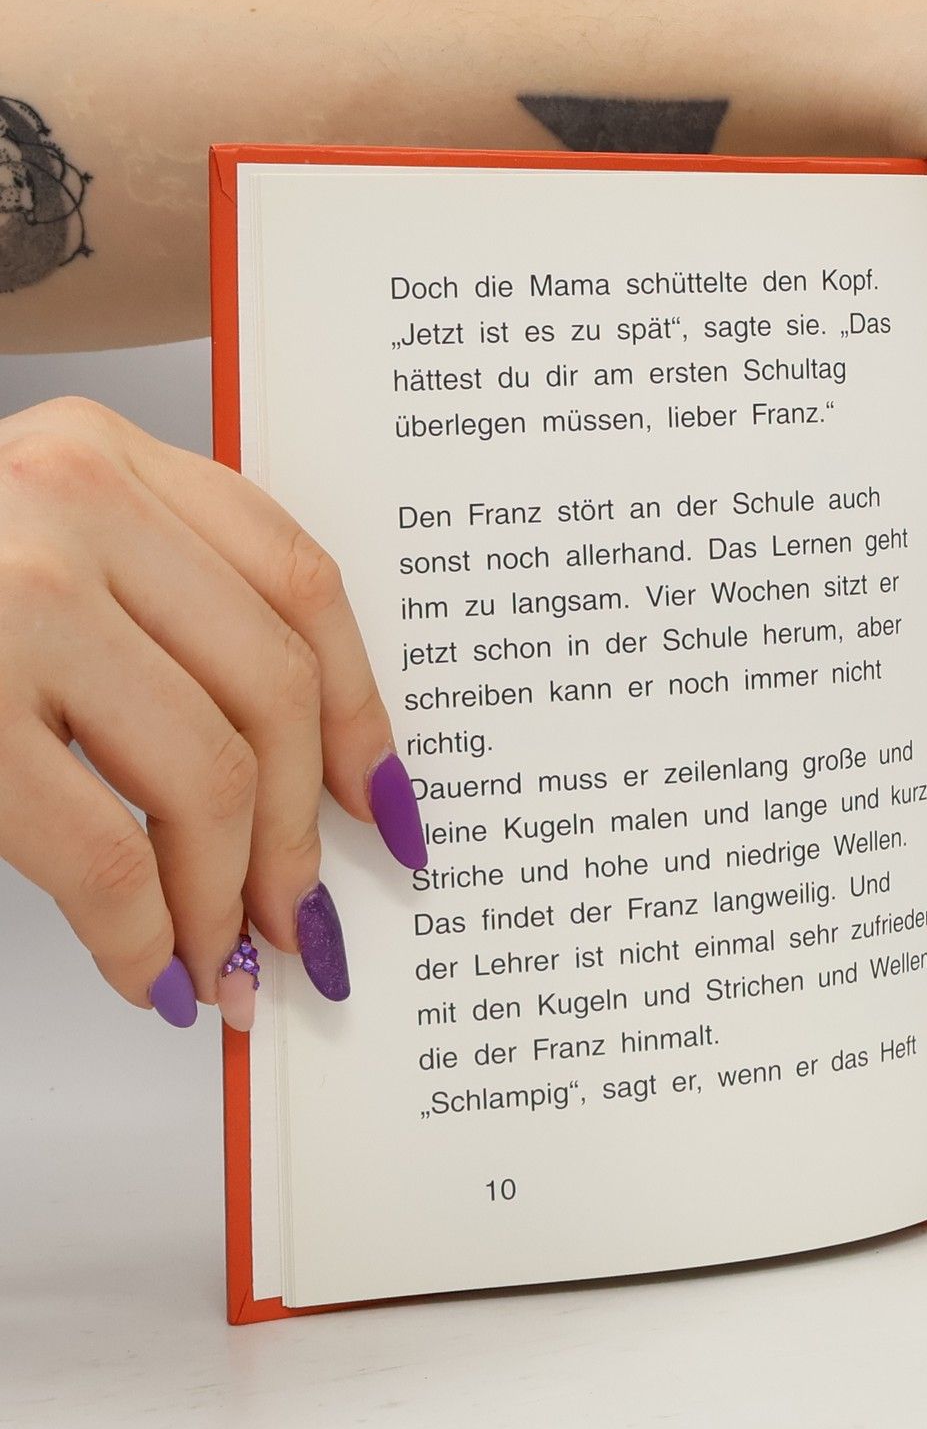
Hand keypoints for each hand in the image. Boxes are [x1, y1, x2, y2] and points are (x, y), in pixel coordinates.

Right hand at [0, 397, 420, 1028]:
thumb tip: (309, 780)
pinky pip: (99, 851)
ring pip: (204, 774)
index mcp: (101, 454)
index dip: (361, 711)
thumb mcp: (27, 544)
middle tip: (303, 925)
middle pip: (268, 692)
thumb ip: (154, 612)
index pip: (301, 584)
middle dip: (299, 836)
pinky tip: (149, 974)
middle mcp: (63, 500)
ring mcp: (3, 597)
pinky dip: (143, 933)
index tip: (387, 806)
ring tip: (229, 965)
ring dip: (230, 898)